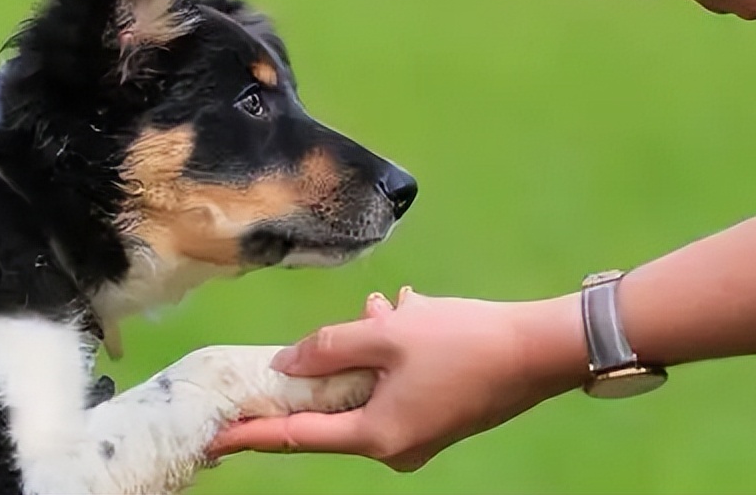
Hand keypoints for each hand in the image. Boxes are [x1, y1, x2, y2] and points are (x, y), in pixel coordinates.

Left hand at [208, 288, 588, 471]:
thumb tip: (285, 364)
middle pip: (334, 410)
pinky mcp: (439, 415)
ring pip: (370, 387)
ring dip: (367, 348)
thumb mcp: (388, 335)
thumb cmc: (464, 341)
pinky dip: (393, 352)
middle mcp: (395, 446)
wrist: (541, 351)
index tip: (214, 436)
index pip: (296, 437)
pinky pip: (397, 384)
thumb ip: (329, 347)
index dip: (252, 434)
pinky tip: (406, 313)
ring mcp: (420, 434)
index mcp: (375, 435)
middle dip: (325, 368)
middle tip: (310, 341)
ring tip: (382, 309)